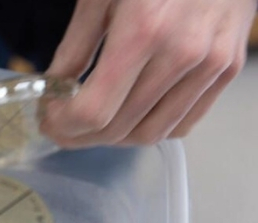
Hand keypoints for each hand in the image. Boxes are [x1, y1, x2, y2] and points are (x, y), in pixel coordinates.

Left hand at [41, 0, 255, 147]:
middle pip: (118, 129)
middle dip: (78, 135)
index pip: (93, 111)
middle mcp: (182, 53)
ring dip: (112, 138)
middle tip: (59, 123)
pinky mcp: (229, 68)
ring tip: (91, 121)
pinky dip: (150, 127)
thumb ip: (75, 46)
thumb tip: (53, 89)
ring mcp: (211, 64)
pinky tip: (129, 112)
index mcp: (143, 30)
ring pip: (151, 133)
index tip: (47, 116)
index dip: (61, 124)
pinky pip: (183, 122)